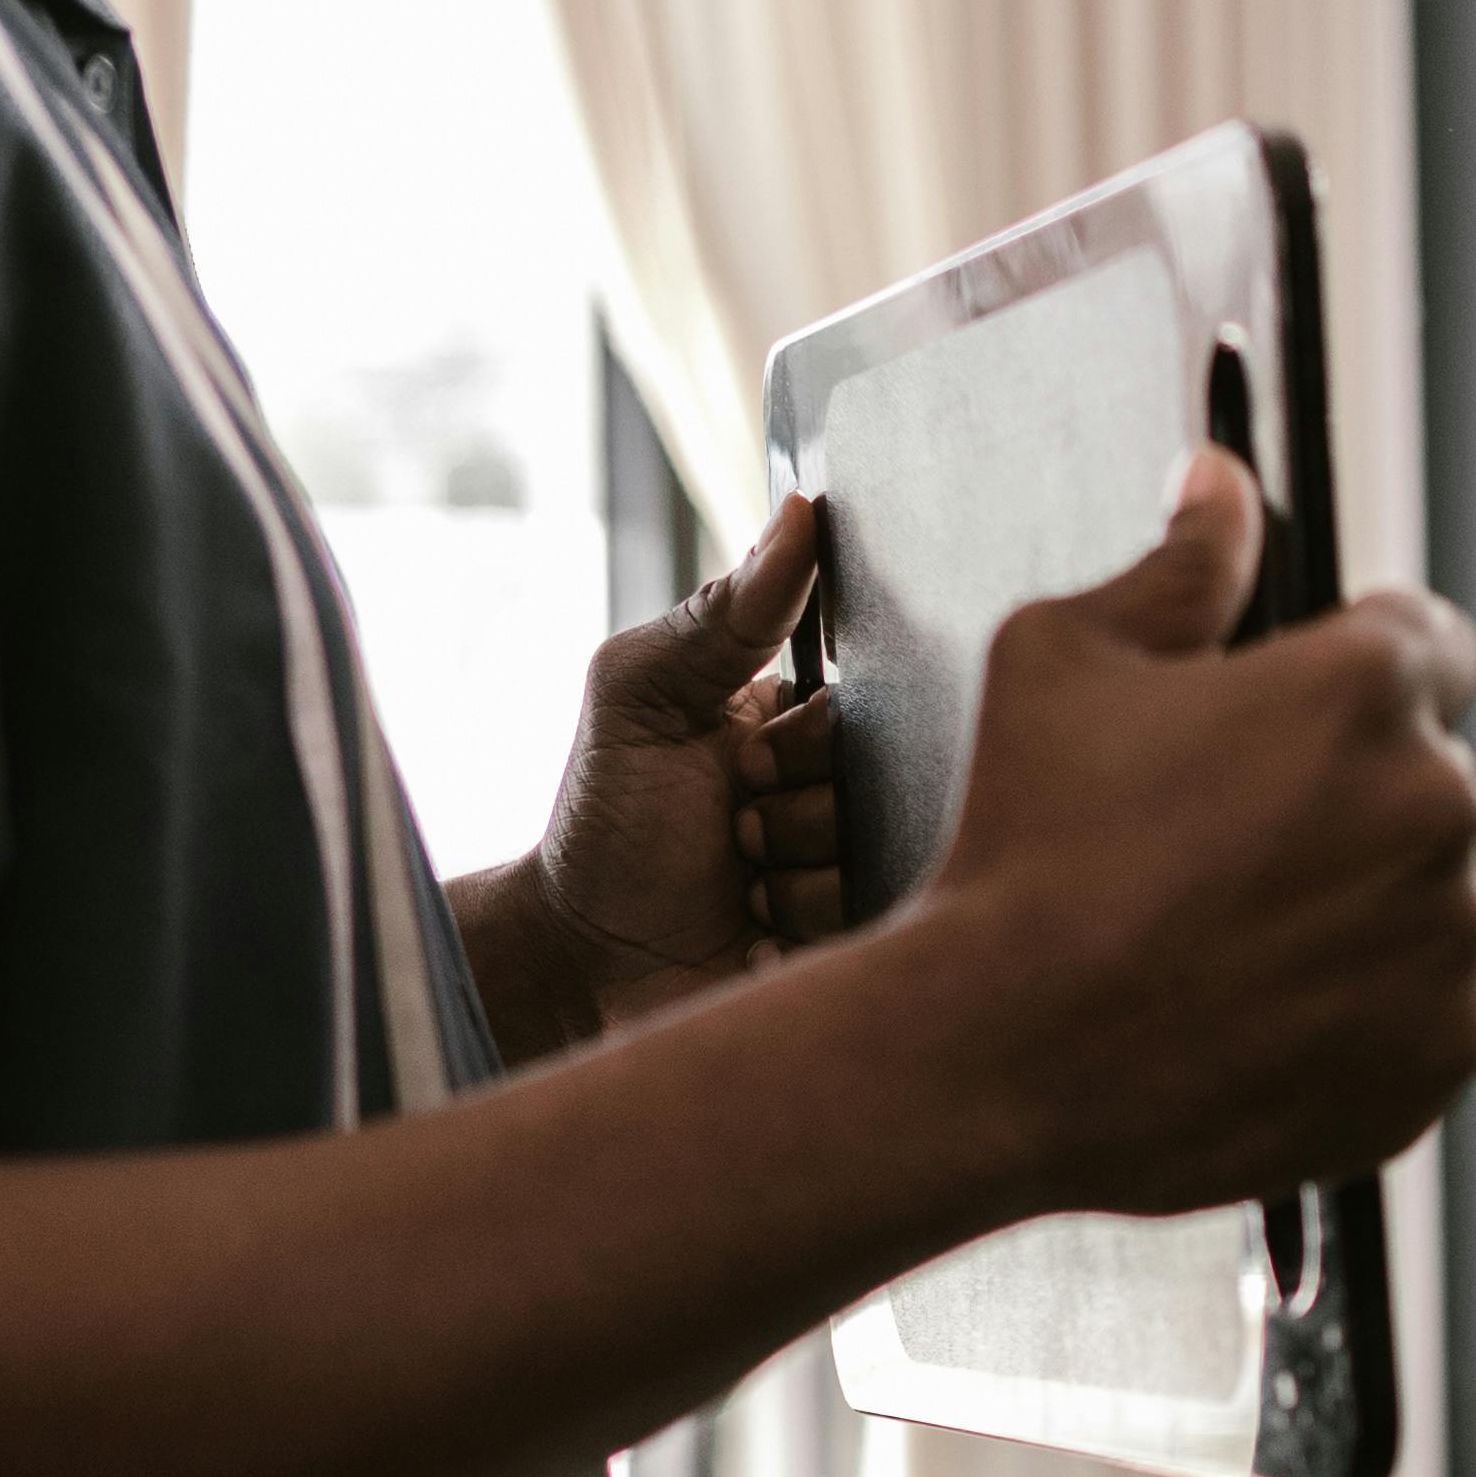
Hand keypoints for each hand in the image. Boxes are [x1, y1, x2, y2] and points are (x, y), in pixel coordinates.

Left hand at [475, 496, 847, 1051]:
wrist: (584, 962)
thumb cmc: (604, 821)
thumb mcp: (643, 695)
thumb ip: (722, 614)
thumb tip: (802, 514)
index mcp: (803, 719)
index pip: (875, 695)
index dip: (809, 735)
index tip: (741, 759)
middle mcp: (843, 788)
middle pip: (891, 779)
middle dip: (798, 809)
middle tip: (734, 830)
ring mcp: (855, 868)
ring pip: (881, 855)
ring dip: (795, 879)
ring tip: (740, 887)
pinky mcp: (857, 944)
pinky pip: (873, 925)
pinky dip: (800, 931)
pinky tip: (754, 934)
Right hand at [909, 449, 1475, 1217]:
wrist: (1003, 1061)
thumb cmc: (1026, 855)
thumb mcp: (1063, 660)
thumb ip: (1179, 564)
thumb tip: (1221, 487)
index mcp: (1366, 688)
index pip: (1431, 638)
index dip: (1357, 670)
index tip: (1300, 718)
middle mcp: (1438, 805)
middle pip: (1423, 776)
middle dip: (1347, 797)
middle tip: (1221, 847)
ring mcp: (1450, 939)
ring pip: (1430, 899)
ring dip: (1360, 907)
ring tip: (1227, 939)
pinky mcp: (1443, 1052)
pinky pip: (1428, 1012)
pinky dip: (1367, 1014)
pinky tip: (1258, 1013)